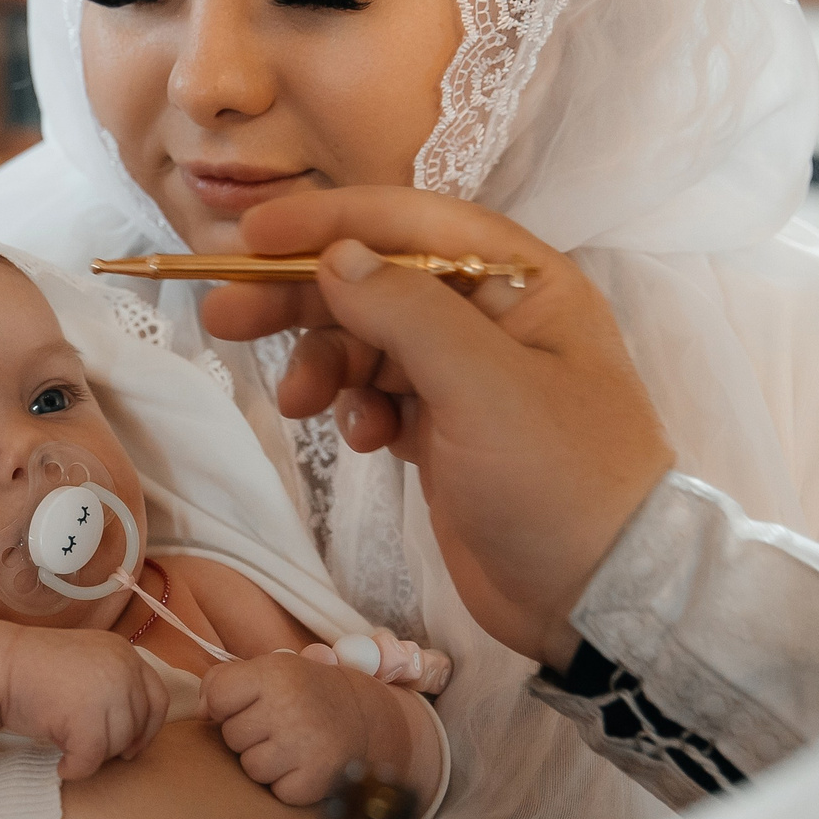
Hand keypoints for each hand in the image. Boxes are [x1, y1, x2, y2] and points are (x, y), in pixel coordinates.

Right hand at [2, 626, 171, 780]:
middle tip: (87, 747)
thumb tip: (138, 737)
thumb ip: (115, 688)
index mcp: (124, 653)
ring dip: (94, 756)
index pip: (158, 698)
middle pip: (138, 724)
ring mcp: (107, 690)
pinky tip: (62, 764)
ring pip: (118, 744)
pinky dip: (77, 769)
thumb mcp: (87, 668)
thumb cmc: (36, 673)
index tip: (132, 746)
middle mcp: (122, 668)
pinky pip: (92, 758)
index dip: (148, 728)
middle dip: (116, 744)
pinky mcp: (86, 715)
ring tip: (67, 748)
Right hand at [199, 187, 673, 670]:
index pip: (410, 224)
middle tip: (222, 314)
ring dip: (324, 364)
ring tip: (297, 404)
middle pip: (377, 282)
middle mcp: (494, 318)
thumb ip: (404, 312)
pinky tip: (361, 441)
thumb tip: (336, 258)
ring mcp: (469, 379)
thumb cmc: (559, 478)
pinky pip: (379, 397)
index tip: (250, 233)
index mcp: (522, 282)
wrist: (596, 596)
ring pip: (369, 342)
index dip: (329, 221)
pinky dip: (355, 410)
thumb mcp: (482, 384)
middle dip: (301, 297)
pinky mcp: (446, 434)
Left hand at [201, 652, 426, 804]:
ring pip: (250, 767)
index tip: (252, 702)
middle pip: (231, 735)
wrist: (370, 720)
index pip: (217, 696)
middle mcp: (291, 706)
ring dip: (266, 761)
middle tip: (280, 724)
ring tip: (293, 745)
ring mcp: (304, 746)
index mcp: (277, 673)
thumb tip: (200, 713)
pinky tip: (306, 764)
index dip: (227, 704)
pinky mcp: (315, 780)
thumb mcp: (271, 671)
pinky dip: (288, 783)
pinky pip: (276, 790)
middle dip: (248, 734)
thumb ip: (225, 682)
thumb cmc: (306, 694)